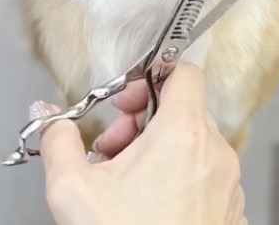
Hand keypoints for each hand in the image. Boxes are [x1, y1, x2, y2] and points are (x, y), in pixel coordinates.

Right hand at [38, 63, 246, 224]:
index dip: (150, 76)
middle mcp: (215, 152)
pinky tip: (147, 202)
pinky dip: (178, 175)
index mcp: (184, 133)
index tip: (126, 101)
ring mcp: (226, 182)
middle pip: (180, 108)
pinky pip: (204, 171)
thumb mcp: (73, 189)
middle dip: (140, 121)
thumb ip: (58, 141)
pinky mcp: (229, 208)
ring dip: (156, 149)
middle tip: (113, 148)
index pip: (185, 72)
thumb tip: (49, 119)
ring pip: (191, 141)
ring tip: (125, 181)